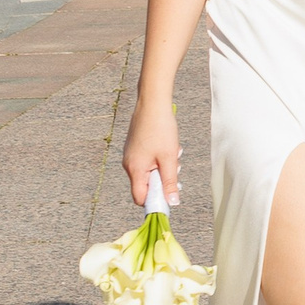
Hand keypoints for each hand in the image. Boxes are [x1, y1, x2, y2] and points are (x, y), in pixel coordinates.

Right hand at [122, 89, 181, 209]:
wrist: (152, 103)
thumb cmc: (161, 128)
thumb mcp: (169, 158)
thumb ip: (170, 182)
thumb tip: (172, 202)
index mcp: (135, 169)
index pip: (140, 197)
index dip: (155, 201)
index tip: (169, 196)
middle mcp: (128, 164)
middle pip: (145, 185)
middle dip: (162, 180)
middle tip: (175, 168)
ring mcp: (130, 155)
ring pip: (148, 172)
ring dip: (163, 167)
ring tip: (172, 152)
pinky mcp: (134, 148)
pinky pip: (146, 161)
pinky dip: (158, 158)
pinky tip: (167, 146)